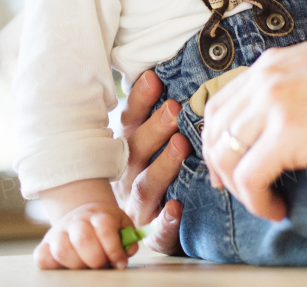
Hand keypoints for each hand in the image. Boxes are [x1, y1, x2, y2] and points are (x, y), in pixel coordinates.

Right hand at [35, 199, 134, 269]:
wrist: (83, 214)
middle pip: (83, 239)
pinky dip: (52, 265)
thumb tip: (128, 250)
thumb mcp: (121, 224)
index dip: (114, 248)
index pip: (105, 228)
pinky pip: (41, 257)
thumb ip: (128, 237)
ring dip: (77, 264)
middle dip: (96, 259)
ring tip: (86, 266)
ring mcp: (58, 232)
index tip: (120, 261)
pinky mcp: (45, 245)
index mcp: (98, 214)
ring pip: (62, 250)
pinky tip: (65, 266)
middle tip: (102, 265)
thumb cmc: (106, 225)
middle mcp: (76, 221)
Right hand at [111, 70, 190, 253]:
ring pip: (146, 186)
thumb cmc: (153, 173)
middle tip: (174, 108)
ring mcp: (138, 206)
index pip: (129, 122)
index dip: (139, 100)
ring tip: (181, 145)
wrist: (139, 232)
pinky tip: (176, 208)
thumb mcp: (149, 142)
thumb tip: (167, 72)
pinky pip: (157, 230)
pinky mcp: (152, 234)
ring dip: (163, 165)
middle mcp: (126, 176)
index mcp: (126, 150)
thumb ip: (159, 112)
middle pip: (136, 150)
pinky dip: (166, 220)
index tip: (154, 78)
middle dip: (154, 128)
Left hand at [200, 36, 306, 220]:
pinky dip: (256, 200)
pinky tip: (277, 207)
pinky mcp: (287, 135)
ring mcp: (274, 105)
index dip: (218, 137)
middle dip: (219, 164)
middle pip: (215, 129)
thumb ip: (297, 79)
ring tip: (263, 201)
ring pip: (226, 155)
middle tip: (235, 188)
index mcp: (274, 63)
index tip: (229, 161)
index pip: (221, 102)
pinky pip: (250, 177)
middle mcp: (266, 80)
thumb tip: (289, 106)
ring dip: (239, 187)